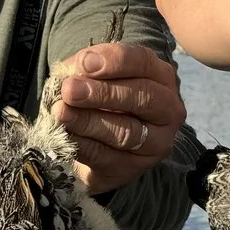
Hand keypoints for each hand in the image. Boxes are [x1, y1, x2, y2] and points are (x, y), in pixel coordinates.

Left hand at [53, 41, 183, 193]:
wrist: (99, 142)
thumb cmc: (101, 99)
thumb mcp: (96, 76)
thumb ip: (87, 68)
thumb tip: (73, 71)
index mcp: (160, 77)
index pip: (143, 63)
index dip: (115, 62)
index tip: (84, 64)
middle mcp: (167, 109)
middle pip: (142, 97)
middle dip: (103, 93)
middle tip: (69, 90)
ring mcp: (156, 142)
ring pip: (126, 131)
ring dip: (89, 121)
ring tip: (61, 113)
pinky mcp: (135, 167)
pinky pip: (107, 156)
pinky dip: (83, 144)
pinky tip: (65, 134)